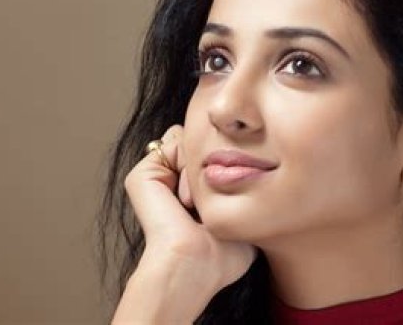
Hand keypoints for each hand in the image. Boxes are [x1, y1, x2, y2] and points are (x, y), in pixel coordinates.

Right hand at [114, 124, 255, 321]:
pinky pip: (174, 141)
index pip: (212, 156)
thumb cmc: (222, 255)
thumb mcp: (242, 216)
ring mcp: (155, 176)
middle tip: (208, 204)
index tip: (229, 198)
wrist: (194, 263)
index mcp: (188, 193)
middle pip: (201, 143)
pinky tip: (186, 198)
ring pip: (190, 139)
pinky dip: (187, 164)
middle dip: (213, 164)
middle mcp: (169, 181)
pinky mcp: (143, 173)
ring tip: (195, 205)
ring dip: (201, 168)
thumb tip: (260, 171)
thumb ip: (247, 193)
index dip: (228, 164)